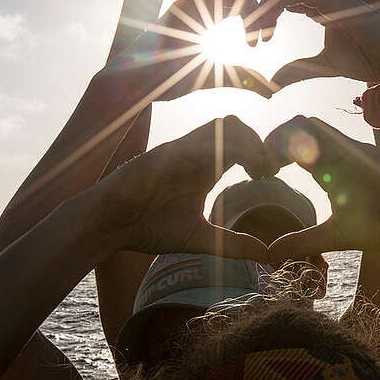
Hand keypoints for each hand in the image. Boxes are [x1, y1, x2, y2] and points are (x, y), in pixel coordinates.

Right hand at [96, 116, 274, 260]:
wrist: (109, 227)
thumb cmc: (148, 227)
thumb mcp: (200, 239)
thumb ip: (233, 245)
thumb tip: (268, 254)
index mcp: (205, 167)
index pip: (241, 141)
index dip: (261, 153)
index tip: (270, 177)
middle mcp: (195, 154)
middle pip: (235, 124)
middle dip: (258, 143)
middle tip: (266, 172)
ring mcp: (179, 152)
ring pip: (220, 126)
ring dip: (244, 143)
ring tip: (253, 171)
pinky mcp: (162, 156)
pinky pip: (195, 143)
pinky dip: (217, 151)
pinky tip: (226, 173)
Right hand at [116, 0, 276, 99]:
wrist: (142, 82)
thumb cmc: (174, 80)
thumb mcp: (221, 77)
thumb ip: (245, 77)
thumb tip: (271, 90)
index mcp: (207, 12)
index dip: (258, 12)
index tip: (261, 41)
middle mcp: (200, 0)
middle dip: (261, 5)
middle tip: (266, 35)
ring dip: (254, 3)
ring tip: (257, 34)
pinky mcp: (185, 1)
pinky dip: (242, 3)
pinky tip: (246, 33)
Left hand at [246, 0, 379, 86]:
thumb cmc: (367, 60)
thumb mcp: (324, 66)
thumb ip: (299, 70)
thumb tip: (273, 82)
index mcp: (320, 4)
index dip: (264, 11)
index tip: (254, 38)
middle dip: (260, 2)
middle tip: (246, 31)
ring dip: (267, 2)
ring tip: (255, 29)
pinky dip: (280, 2)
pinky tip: (269, 25)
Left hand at [263, 116, 379, 261]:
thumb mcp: (335, 235)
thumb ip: (303, 241)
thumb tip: (270, 253)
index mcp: (327, 168)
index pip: (291, 143)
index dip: (268, 152)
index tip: (259, 176)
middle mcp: (335, 153)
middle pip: (293, 125)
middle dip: (268, 142)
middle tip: (260, 170)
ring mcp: (347, 148)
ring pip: (304, 122)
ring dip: (281, 138)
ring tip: (271, 167)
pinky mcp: (358, 150)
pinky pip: (323, 132)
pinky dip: (300, 141)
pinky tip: (292, 165)